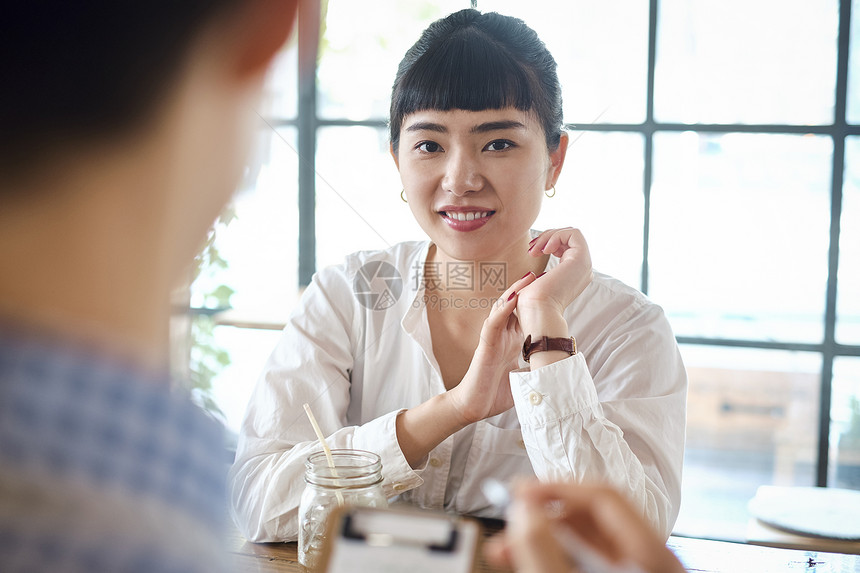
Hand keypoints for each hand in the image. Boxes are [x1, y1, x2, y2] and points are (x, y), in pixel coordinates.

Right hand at [446, 272, 537, 423]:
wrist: (474, 407)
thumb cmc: (497, 393)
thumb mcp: (525, 377)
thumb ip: (538, 368)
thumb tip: (560, 368)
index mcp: (512, 341)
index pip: (525, 315)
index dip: (537, 302)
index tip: (552, 289)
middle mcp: (503, 335)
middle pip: (515, 305)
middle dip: (527, 289)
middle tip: (543, 273)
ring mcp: (493, 338)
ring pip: (502, 308)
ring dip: (515, 291)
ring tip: (528, 276)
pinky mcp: (485, 345)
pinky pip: (493, 322)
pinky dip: (502, 309)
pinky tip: (512, 297)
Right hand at [484, 481, 685, 572]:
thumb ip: (545, 550)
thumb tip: (522, 509)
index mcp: (653, 555)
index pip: (603, 495)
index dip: (556, 488)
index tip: (518, 492)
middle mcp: (651, 559)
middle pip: (592, 518)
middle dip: (543, 516)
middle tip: (509, 516)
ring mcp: (636, 571)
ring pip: (584, 541)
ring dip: (542, 539)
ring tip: (506, 548)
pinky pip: (584, 560)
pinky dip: (554, 557)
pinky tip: (526, 561)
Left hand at [517, 228, 592, 334]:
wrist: (538, 313)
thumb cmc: (531, 305)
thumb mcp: (533, 286)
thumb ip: (537, 276)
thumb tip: (535, 268)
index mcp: (573, 275)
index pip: (566, 246)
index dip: (548, 242)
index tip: (531, 252)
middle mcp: (582, 269)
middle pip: (569, 238)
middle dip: (547, 237)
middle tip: (531, 250)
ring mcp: (584, 264)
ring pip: (571, 233)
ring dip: (549, 236)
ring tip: (536, 250)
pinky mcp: (581, 259)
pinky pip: (573, 233)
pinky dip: (556, 235)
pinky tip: (544, 250)